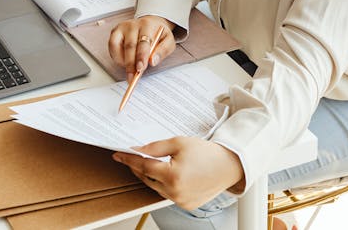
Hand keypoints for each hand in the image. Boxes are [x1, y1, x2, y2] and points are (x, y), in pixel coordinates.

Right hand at [109, 15, 175, 82]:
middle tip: (132, 76)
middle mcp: (132, 25)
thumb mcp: (168, 40)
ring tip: (129, 70)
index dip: (141, 57)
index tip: (140, 68)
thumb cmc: (159, 34)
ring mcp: (121, 28)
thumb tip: (152, 61)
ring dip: (121, 61)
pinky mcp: (114, 32)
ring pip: (116, 45)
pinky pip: (111, 46)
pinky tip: (123, 62)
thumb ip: (163, 50)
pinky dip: (116, 57)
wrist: (151, 22)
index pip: (143, 42)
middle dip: (130, 63)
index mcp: (147, 25)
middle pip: (129, 46)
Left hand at [113, 137, 244, 209]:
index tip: (118, 154)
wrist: (228, 165)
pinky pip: (166, 193)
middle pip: (147, 178)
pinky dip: (161, 184)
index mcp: (173, 176)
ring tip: (145, 163)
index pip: (143, 166)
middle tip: (129, 157)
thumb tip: (137, 150)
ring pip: (155, 187)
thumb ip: (154, 147)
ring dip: (148, 176)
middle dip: (136, 167)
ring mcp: (181, 200)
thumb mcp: (178, 143)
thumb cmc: (206, 153)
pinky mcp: (186, 204)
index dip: (129, 159)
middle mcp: (176, 192)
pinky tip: (161, 173)